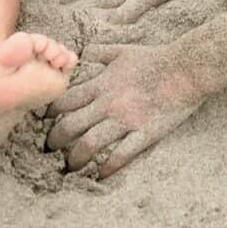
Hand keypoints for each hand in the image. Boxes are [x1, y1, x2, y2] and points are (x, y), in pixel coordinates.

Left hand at [47, 42, 200, 177]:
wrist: (185, 69)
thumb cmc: (154, 58)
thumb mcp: (121, 51)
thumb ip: (99, 52)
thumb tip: (82, 53)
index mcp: (102, 83)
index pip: (65, 100)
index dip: (49, 113)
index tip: (42, 121)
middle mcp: (109, 103)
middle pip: (71, 125)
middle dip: (55, 140)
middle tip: (49, 149)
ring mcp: (126, 120)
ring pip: (90, 144)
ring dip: (75, 158)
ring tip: (69, 167)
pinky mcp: (144, 134)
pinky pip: (121, 156)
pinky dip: (107, 168)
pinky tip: (99, 176)